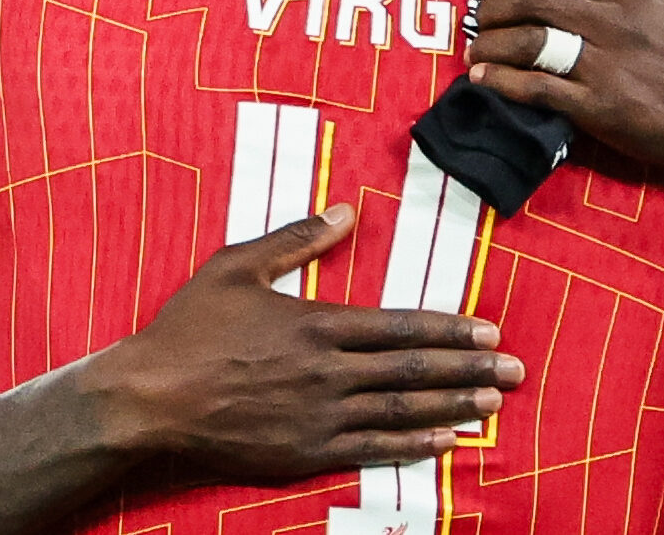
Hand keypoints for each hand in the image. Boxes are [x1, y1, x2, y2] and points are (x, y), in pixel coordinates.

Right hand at [87, 204, 522, 473]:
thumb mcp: (237, 266)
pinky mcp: (304, 452)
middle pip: (413, 370)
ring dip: (452, 407)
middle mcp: (328, 372)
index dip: (449, 330)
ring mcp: (319, 416)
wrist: (149, 398)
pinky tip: (444, 441)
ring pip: (401, 412)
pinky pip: (372, 449)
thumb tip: (346, 211)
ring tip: (492, 405)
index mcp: (317, 324)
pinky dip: (413, 446)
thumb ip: (296, 238)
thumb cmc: (188, 328)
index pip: (400, 327)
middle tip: (514, 371)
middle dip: (469, 370)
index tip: (488, 331)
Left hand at [465, 0, 663, 178]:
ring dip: (489, 41)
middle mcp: (614, 21)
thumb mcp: (663, 5)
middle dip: (494, 3)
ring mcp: (605, 65)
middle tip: (484, 16)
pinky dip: (500, 80)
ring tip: (478, 48)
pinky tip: (484, 78)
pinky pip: (536, 88)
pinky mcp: (599, 107)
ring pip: (527, 39)